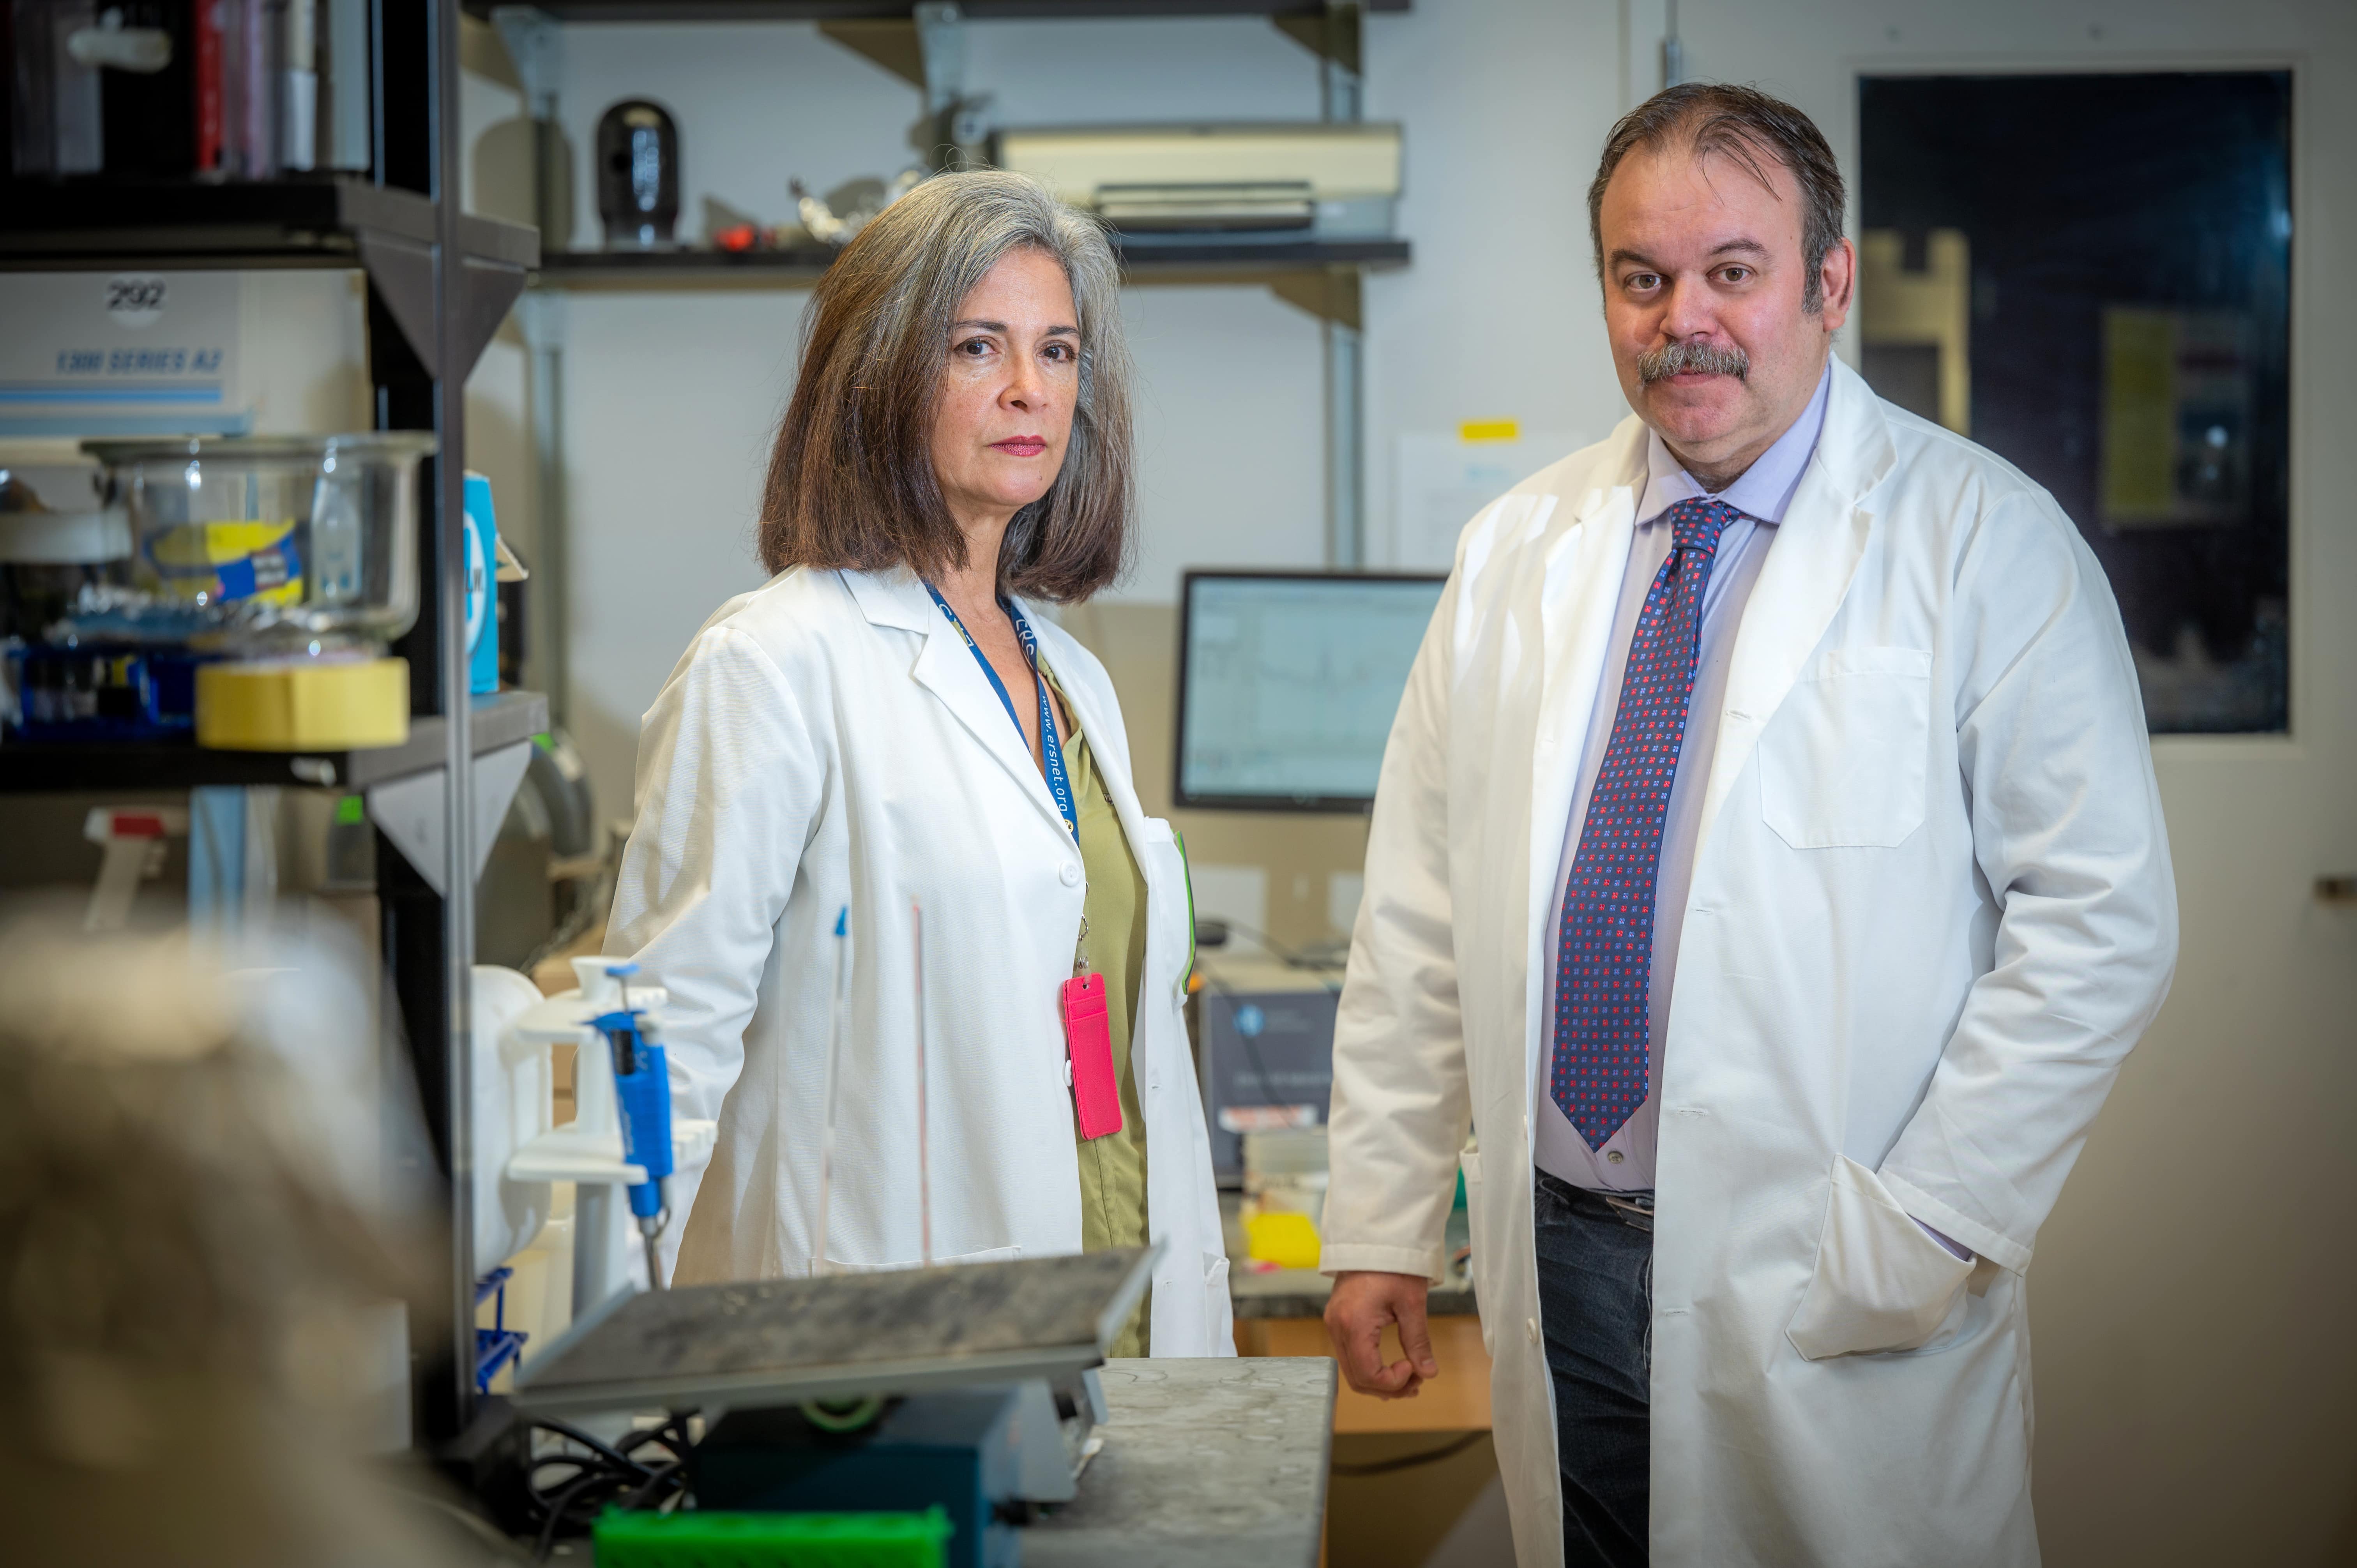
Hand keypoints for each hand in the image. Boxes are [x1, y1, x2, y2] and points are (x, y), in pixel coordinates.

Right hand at [1325, 1270, 1439, 1398]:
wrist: (1374, 1236)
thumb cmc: (1394, 1264)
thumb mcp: (1411, 1304)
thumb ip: (1418, 1342)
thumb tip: (1429, 1373)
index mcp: (1354, 1324)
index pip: (1368, 1375)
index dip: (1394, 1382)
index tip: (1415, 1369)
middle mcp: (1337, 1328)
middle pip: (1357, 1379)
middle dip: (1389, 1387)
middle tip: (1417, 1382)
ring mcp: (1333, 1324)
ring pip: (1352, 1370)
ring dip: (1380, 1380)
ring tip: (1409, 1375)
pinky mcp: (1337, 1320)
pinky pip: (1350, 1355)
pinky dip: (1370, 1367)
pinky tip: (1391, 1365)